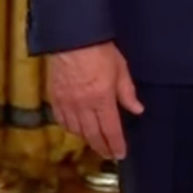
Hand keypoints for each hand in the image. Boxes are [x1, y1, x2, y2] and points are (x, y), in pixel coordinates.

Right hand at [46, 41, 143, 159]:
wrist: (72, 38)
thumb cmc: (99, 50)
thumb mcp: (121, 69)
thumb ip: (127, 92)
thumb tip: (137, 109)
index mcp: (102, 99)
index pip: (111, 130)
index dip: (116, 144)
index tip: (120, 154)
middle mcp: (83, 106)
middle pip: (93, 134)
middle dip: (102, 147)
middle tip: (109, 154)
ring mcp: (67, 103)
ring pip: (76, 130)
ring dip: (87, 139)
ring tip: (95, 142)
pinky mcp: (55, 98)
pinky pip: (62, 120)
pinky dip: (70, 128)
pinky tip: (76, 129)